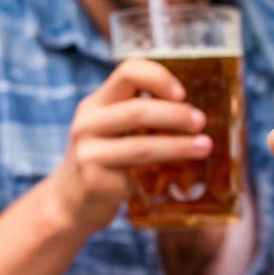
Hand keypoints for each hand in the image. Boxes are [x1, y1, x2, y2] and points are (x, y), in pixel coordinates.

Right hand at [47, 58, 210, 231]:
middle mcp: (88, 123)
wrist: (69, 202)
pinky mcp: (96, 182)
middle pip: (137, 110)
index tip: (182, 93)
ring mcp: (89, 154)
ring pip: (141, 146)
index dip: (159, 77)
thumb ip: (142, 117)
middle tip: (201, 122)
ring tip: (204, 147)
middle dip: (176, 114)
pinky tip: (181, 175)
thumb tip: (197, 114)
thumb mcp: (112, 129)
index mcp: (97, 103)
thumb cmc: (105, 160)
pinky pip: (137, 176)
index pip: (128, 72)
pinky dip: (163, 172)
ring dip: (178, 146)